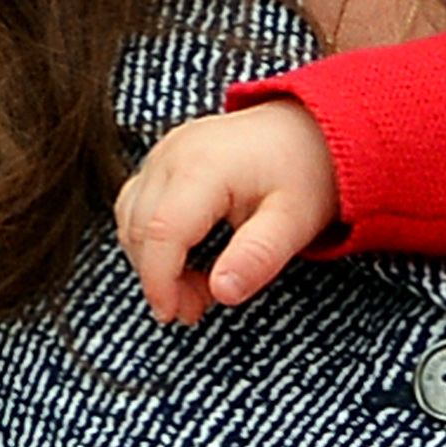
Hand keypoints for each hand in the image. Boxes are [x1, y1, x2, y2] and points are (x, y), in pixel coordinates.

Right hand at [115, 103, 339, 321]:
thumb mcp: (294, 223)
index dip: (160, 282)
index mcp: (204, 167)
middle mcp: (174, 154)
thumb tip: (222, 293)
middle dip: (161, 279)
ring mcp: (164, 153)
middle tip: (198, 308)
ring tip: (198, 288)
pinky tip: (187, 261)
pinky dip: (154, 241)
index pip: (163, 232)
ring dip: (154, 262)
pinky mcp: (163, 159)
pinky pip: (138, 206)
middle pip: (141, 229)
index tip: (175, 315)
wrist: (312, 131)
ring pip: (132, 220)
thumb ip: (258, 257)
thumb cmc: (305, 175)